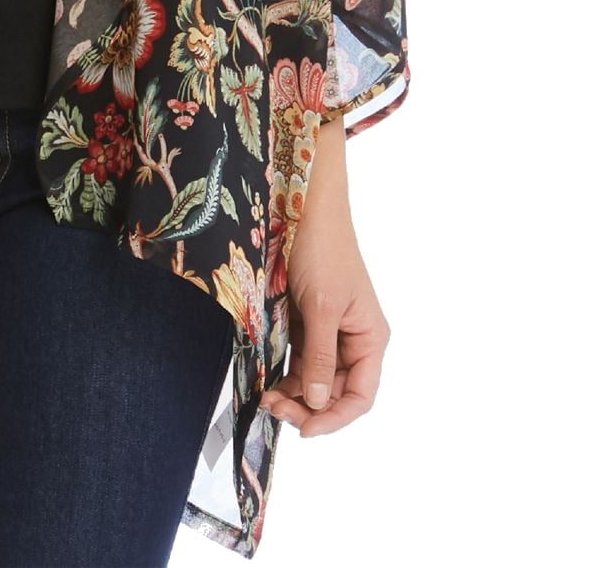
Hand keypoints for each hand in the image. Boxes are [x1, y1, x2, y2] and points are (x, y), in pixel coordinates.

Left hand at [259, 158, 390, 436]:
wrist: (303, 209)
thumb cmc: (323, 251)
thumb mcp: (322, 308)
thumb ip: (320, 357)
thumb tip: (317, 402)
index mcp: (370, 338)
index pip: (360, 395)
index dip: (335, 417)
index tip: (305, 428)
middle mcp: (354, 339)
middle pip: (335, 391)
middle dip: (308, 406)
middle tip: (274, 408)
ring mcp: (330, 331)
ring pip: (315, 378)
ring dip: (294, 393)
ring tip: (266, 398)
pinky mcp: (308, 321)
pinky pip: (300, 358)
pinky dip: (285, 372)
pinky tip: (268, 380)